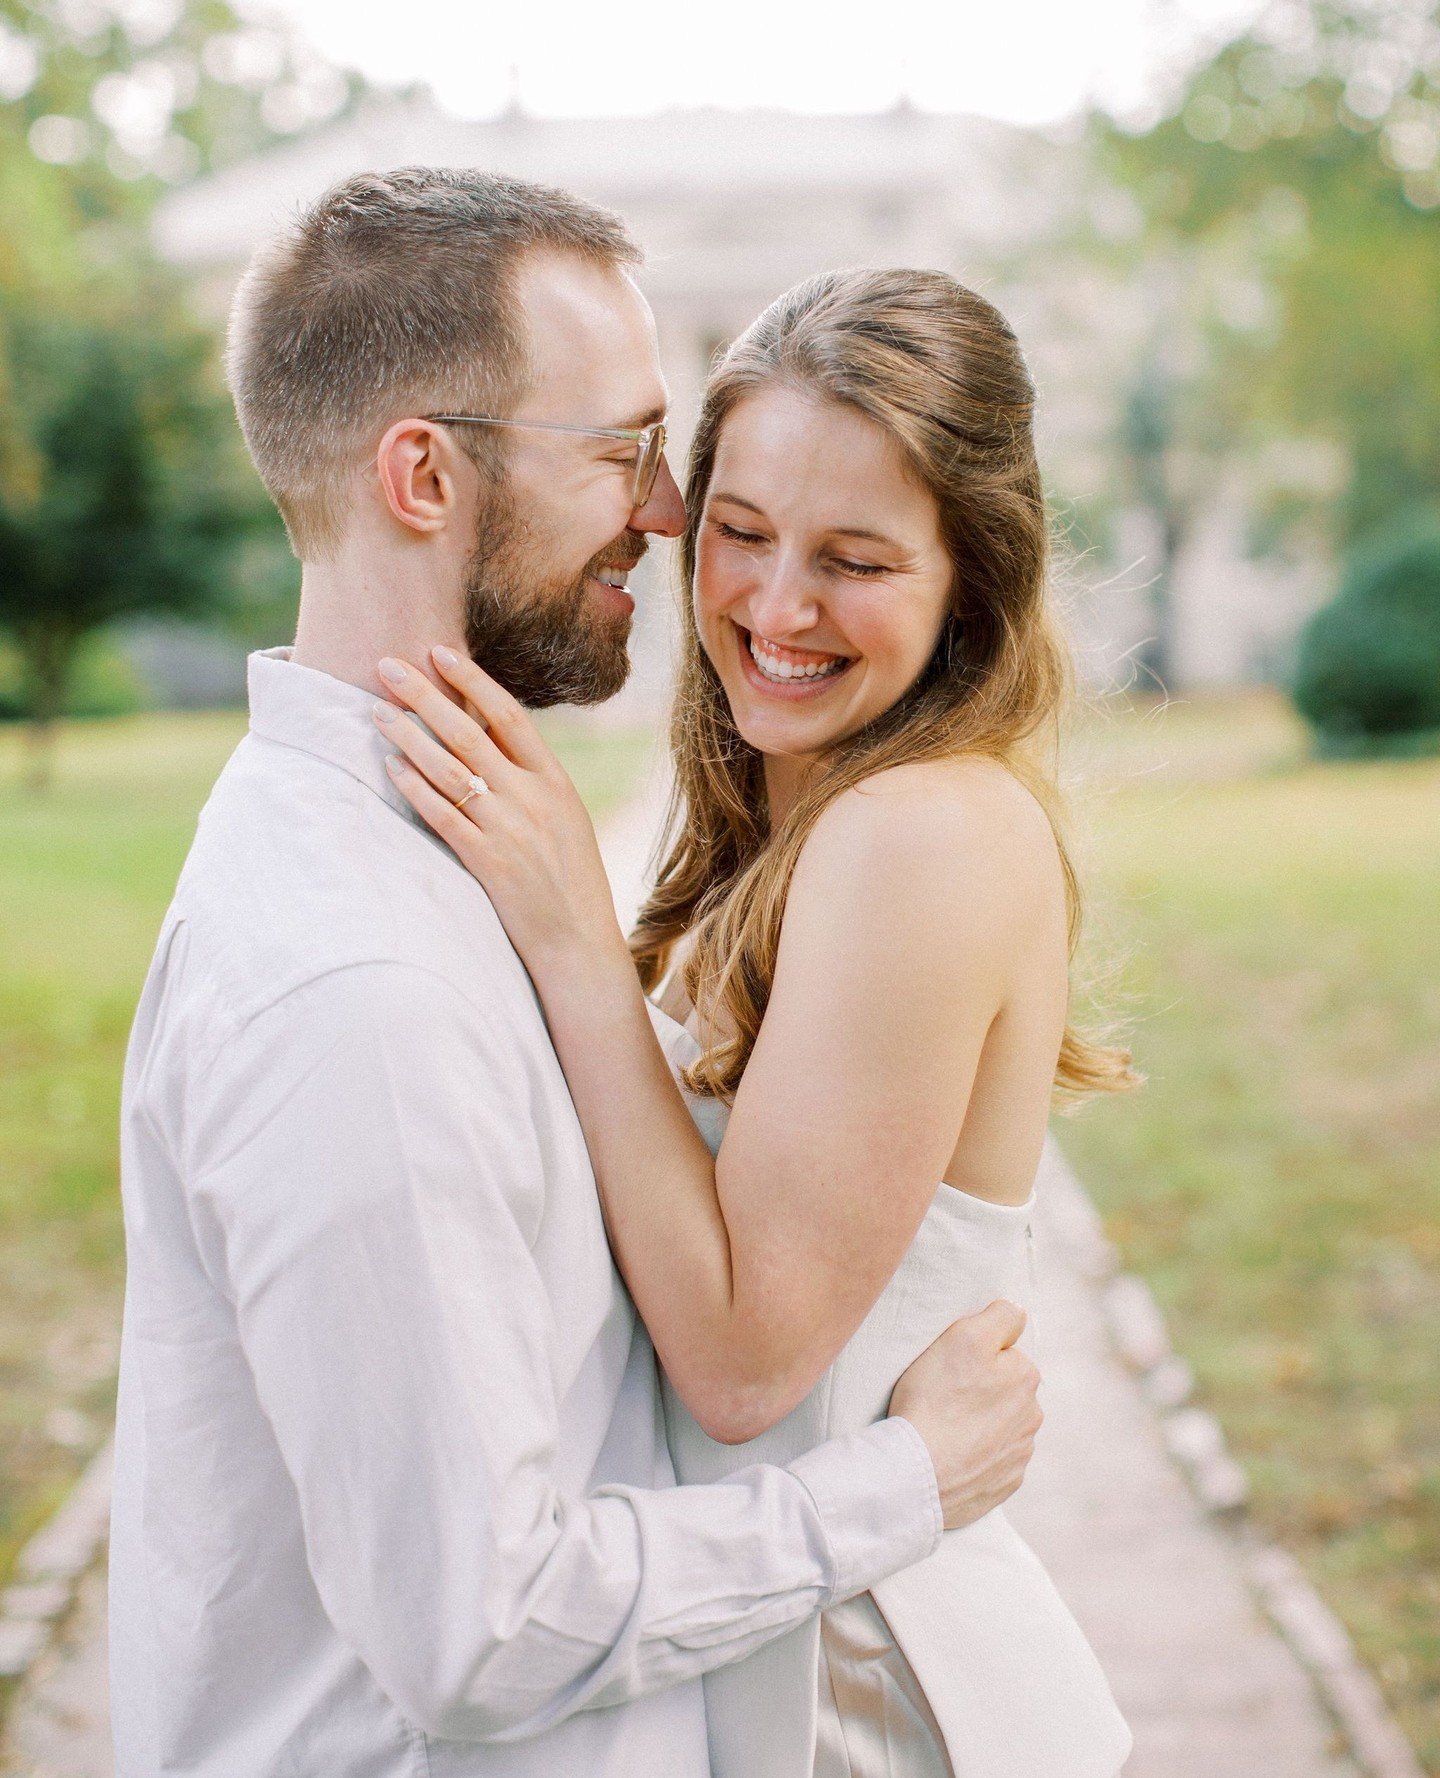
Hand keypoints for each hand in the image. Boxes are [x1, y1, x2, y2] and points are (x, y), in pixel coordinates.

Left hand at [373, 647, 627, 976]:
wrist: (579, 942)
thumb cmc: (570, 880)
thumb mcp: (565, 818)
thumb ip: (531, 779)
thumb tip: (492, 738)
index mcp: (554, 781)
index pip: (508, 714)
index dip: (472, 680)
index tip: (439, 651)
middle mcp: (532, 798)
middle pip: (469, 732)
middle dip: (424, 695)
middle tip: (387, 665)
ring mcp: (509, 829)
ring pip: (449, 769)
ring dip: (409, 735)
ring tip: (378, 711)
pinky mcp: (487, 863)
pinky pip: (443, 815)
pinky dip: (415, 788)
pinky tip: (391, 768)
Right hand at [888, 1300, 1041, 1530]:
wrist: (917, 1474)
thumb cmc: (936, 1400)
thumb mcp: (964, 1337)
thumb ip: (1000, 1317)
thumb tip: (1017, 1313)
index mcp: (1026, 1377)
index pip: (1003, 1353)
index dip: (974, 1356)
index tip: (950, 1368)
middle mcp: (1031, 1417)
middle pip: (1004, 1391)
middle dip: (981, 1391)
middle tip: (943, 1396)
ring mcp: (1018, 1455)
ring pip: (1000, 1427)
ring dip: (979, 1425)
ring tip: (944, 1428)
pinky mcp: (1003, 1486)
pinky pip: (991, 1462)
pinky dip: (975, 1457)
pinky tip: (950, 1454)